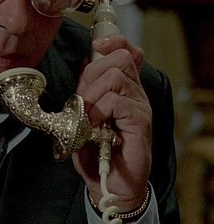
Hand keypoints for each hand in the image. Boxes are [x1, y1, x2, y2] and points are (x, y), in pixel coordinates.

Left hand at [71, 33, 151, 212]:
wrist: (105, 182)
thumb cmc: (93, 149)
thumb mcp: (82, 112)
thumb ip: (85, 89)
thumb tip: (83, 62)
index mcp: (123, 88)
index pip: (127, 51)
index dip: (114, 41)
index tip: (97, 45)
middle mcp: (135, 93)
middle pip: (119, 58)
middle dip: (92, 74)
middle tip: (83, 101)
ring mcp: (140, 107)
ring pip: (115, 77)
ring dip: (92, 95)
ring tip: (88, 117)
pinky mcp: (140, 123)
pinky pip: (117, 101)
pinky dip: (99, 110)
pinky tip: (94, 126)